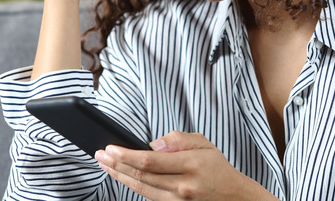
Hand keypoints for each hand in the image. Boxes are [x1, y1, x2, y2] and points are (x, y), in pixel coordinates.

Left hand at [94, 131, 279, 200]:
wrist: (233, 197)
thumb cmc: (217, 168)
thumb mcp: (204, 144)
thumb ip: (178, 139)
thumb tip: (154, 143)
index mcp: (190, 165)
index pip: (150, 161)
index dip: (126, 155)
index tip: (111, 148)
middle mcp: (182, 186)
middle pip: (141, 176)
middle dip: (117, 164)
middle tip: (100, 154)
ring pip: (141, 188)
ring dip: (119, 176)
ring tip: (105, 165)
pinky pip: (148, 196)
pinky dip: (132, 186)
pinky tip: (122, 176)